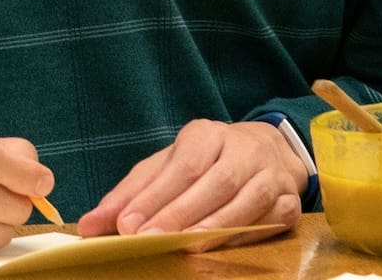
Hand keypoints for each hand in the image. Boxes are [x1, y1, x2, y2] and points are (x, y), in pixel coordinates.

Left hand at [74, 119, 302, 246]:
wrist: (267, 152)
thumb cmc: (206, 163)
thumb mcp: (166, 166)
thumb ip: (130, 194)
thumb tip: (91, 224)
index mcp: (206, 134)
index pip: (180, 166)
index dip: (153, 197)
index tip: (126, 224)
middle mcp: (242, 149)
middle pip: (213, 183)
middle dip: (178, 215)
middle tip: (148, 240)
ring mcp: (271, 174)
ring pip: (245, 202)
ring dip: (212, 228)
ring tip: (184, 248)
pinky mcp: (291, 201)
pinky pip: (270, 221)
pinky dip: (244, 236)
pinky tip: (219, 248)